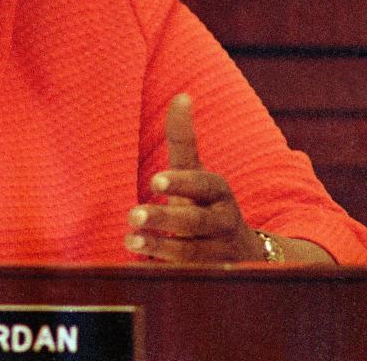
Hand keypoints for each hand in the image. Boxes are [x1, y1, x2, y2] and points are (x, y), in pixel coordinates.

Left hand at [124, 93, 264, 262]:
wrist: (245, 253)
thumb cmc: (206, 203)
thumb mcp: (196, 172)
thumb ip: (184, 140)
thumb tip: (182, 97)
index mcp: (219, 192)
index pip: (205, 184)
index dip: (182, 182)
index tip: (154, 181)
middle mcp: (223, 221)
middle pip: (196, 220)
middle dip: (164, 218)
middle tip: (133, 214)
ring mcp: (219, 252)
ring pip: (191, 251)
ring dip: (158, 245)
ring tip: (129, 237)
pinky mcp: (211, 277)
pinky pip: (189, 275)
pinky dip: (164, 268)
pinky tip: (139, 261)